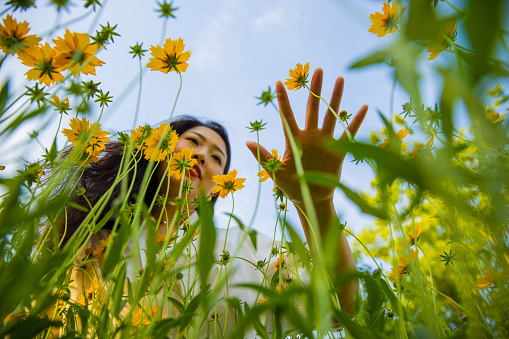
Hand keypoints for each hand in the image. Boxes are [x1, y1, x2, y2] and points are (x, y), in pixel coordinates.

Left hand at [246, 68, 367, 205]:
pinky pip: (349, 133)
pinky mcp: (338, 151)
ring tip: (340, 79)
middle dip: (315, 89)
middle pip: (312, 108)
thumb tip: (247, 142)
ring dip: (336, 98)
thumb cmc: (290, 185)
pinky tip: (364, 107)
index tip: (278, 82)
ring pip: (331, 115)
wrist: (310, 199)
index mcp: (294, 140)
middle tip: (318, 69)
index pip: (287, 115)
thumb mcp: (276, 172)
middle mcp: (310, 136)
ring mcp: (325, 142)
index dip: (283, 100)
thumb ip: (264, 156)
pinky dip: (356, 121)